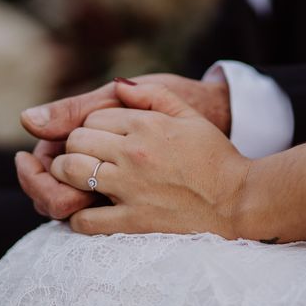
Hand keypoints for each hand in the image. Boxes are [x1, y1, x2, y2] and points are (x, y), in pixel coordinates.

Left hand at [17, 74, 230, 219]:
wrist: (238, 200)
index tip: (98, 140)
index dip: (89, 128)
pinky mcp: (134, 220)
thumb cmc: (215, 157)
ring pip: (71, 172)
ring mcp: (131, 187)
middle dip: (73, 148)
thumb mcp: (189, 115)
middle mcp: (133, 153)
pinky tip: (86, 211)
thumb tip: (118, 85)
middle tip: (83, 158)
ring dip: (67, 175)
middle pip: (76, 142)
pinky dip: (78, 216)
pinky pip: (86, 218)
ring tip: (77, 180)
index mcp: (146, 125)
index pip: (91, 118)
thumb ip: (152, 96)